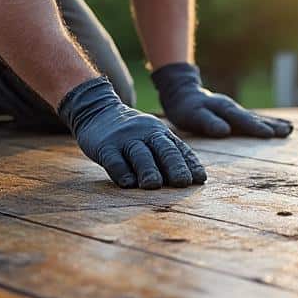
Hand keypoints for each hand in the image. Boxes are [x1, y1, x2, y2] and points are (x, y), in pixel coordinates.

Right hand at [58, 76, 206, 188]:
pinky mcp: (105, 147)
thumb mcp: (153, 137)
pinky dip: (121, 172)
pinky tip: (128, 184)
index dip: (191, 164)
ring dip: (148, 170)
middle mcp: (146, 134)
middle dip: (175, 167)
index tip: (200, 179)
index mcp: (161, 133)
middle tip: (182, 183)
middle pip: (164, 150)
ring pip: (140, 155)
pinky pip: (114, 160)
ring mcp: (125, 139)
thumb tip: (195, 180)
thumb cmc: (132, 135)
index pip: (179, 149)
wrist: (98, 111)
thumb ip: (171, 154)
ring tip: (154, 186)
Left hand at [152, 62, 293, 138]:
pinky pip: (254, 118)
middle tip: (288, 131)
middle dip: (272, 125)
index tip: (270, 134)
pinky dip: (268, 122)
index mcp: (225, 109)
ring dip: (274, 123)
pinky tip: (279, 126)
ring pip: (258, 117)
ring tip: (290, 129)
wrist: (183, 93)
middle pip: (255, 118)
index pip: (243, 120)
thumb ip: (208, 122)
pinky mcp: (236, 114)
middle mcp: (234, 108)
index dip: (256, 127)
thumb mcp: (193, 115)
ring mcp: (236, 110)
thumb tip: (225, 131)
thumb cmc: (186, 108)